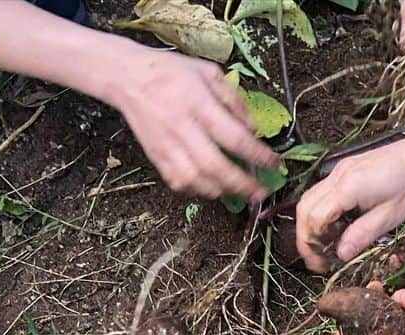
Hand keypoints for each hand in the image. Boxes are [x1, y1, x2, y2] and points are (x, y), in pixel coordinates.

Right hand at [113, 48, 280, 199]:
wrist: (128, 78)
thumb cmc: (173, 73)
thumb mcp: (208, 72)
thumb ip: (233, 99)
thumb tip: (253, 129)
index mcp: (198, 104)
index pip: (235, 138)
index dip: (259, 156)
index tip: (276, 165)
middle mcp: (183, 128)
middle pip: (217, 167)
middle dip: (243, 185)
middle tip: (262, 193)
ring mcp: (168, 147)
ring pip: (198, 181)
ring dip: (223, 191)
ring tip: (240, 192)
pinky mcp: (157, 158)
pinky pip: (181, 185)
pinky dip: (200, 192)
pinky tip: (213, 188)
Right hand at [296, 128, 404, 271]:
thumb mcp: (392, 216)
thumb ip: (363, 234)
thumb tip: (341, 254)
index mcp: (349, 186)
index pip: (314, 218)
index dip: (312, 244)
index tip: (322, 265)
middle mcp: (339, 174)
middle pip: (305, 207)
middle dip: (306, 237)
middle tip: (318, 261)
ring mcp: (340, 169)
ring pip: (310, 198)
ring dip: (311, 225)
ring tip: (326, 247)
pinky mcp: (346, 169)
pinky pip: (323, 192)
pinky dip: (321, 212)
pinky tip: (336, 228)